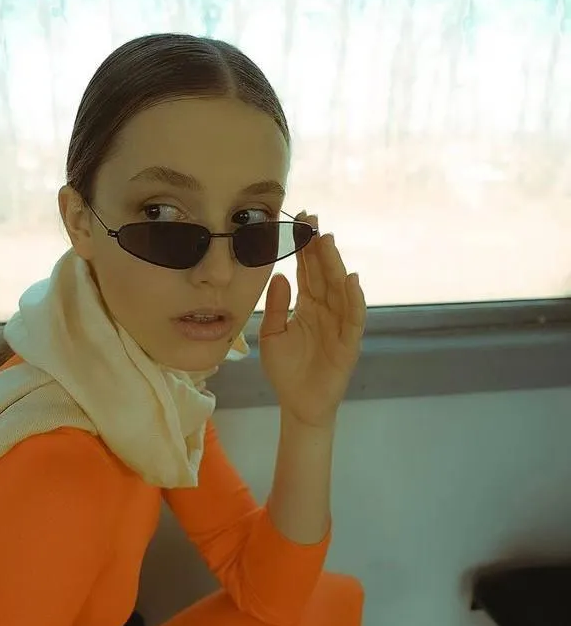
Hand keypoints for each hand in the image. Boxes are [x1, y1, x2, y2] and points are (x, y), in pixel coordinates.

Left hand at [259, 213, 365, 428]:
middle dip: (319, 248)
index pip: (308, 271)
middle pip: (324, 273)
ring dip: (335, 264)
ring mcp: (339, 325)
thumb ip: (276, 306)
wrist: (298, 403)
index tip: (299, 222)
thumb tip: (280, 275)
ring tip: (327, 241)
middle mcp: (326, 310)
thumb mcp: (272, 334)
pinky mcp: (348, 343)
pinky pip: (353, 318)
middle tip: (312, 221)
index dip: (304, 248)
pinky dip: (354, 299)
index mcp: (308, 306)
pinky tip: (351, 280)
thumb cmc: (286, 371)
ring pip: (339, 289)